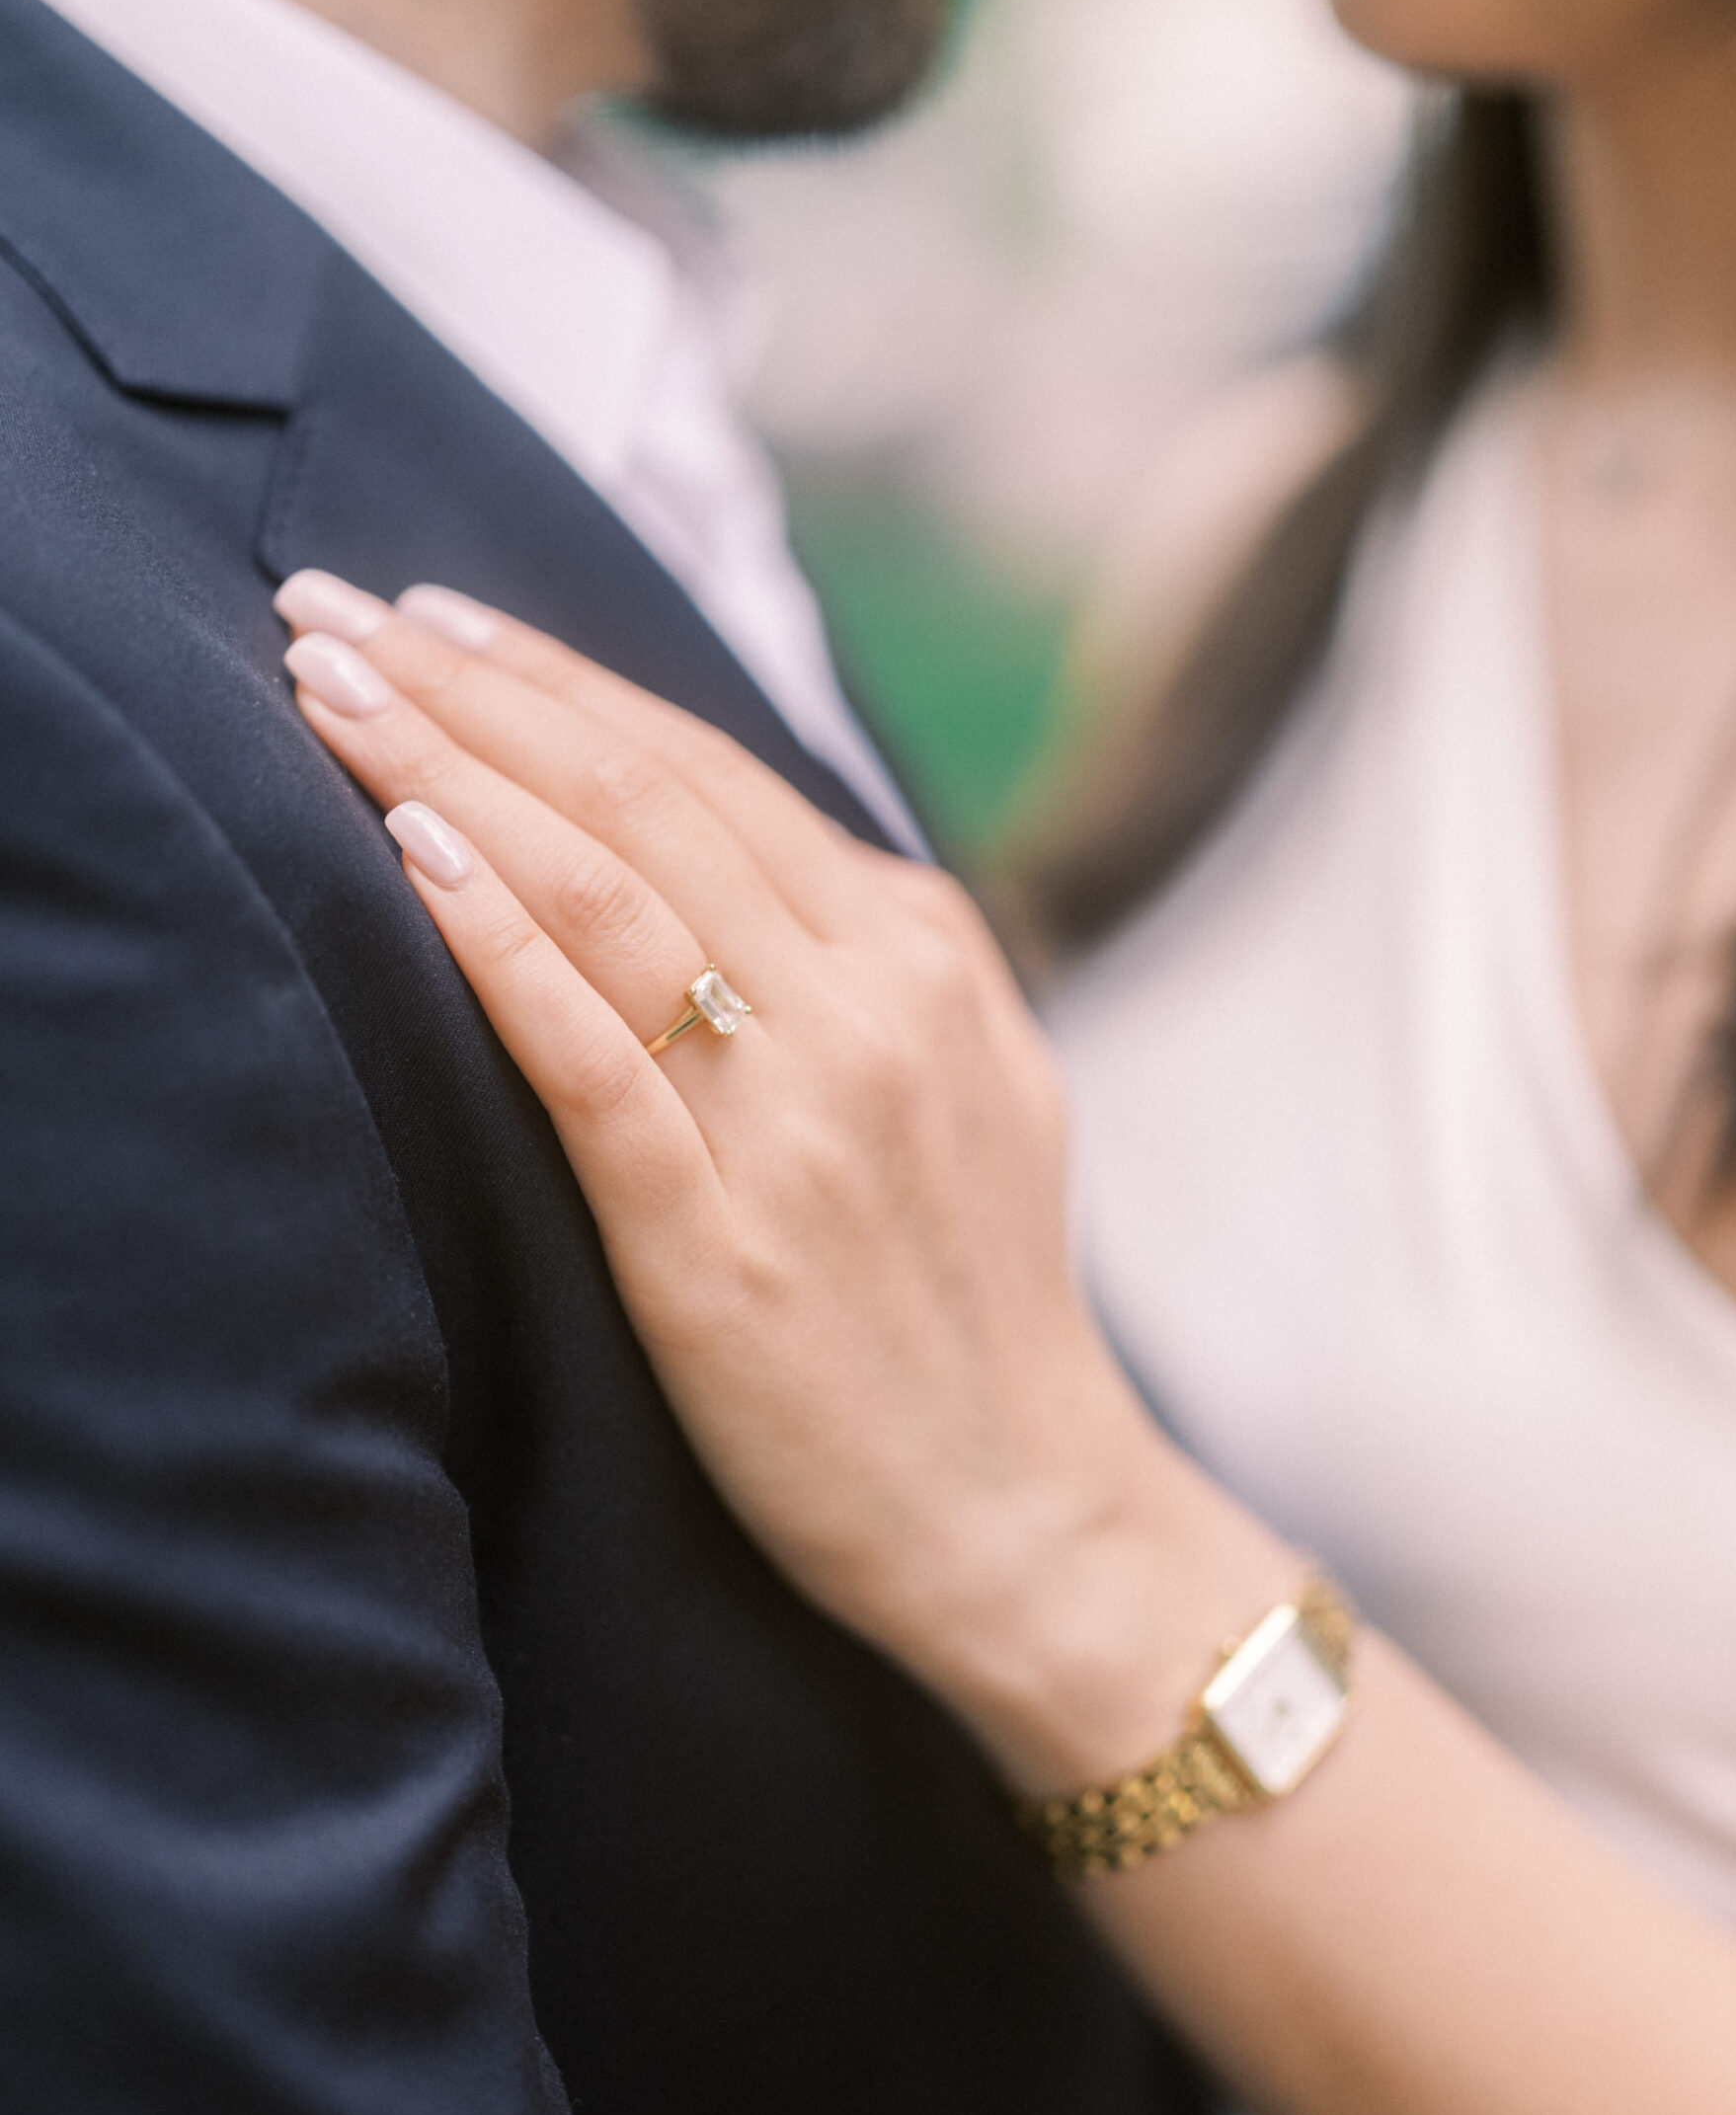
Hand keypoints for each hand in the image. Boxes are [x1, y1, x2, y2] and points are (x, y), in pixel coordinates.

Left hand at [274, 574, 1294, 1787]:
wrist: (1028, 1510)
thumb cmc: (971, 1304)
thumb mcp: (971, 1083)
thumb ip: (868, 954)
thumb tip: (728, 843)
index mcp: (924, 956)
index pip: (712, 773)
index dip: (560, 680)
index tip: (437, 617)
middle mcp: (872, 1011)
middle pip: (647, 801)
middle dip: (476, 687)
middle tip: (333, 604)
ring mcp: (803, 1124)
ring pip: (612, 896)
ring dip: (457, 772)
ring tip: (329, 687)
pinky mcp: (723, 1246)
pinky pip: (597, 1059)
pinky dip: (500, 943)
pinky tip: (412, 851)